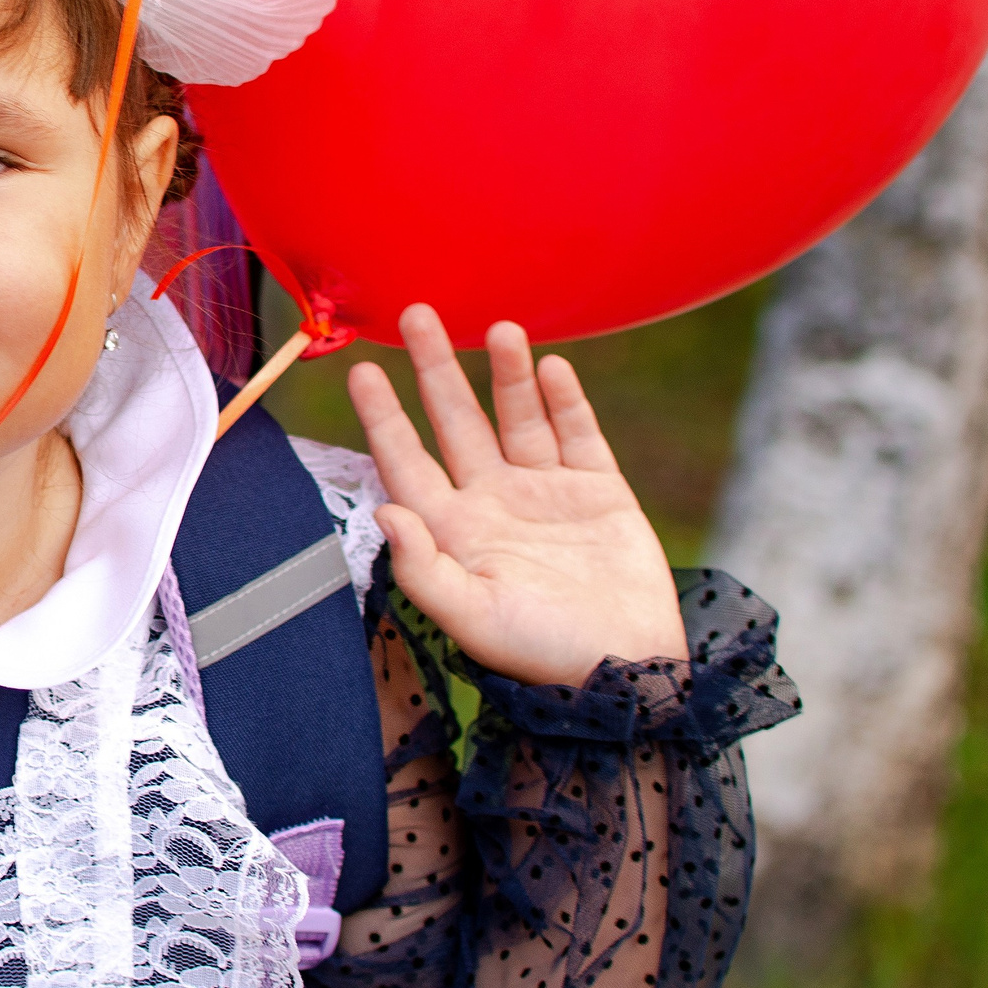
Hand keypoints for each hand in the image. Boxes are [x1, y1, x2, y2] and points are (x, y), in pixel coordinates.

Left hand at [347, 305, 684, 687]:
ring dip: (504, 372)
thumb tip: (384, 512)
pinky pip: (576, 432)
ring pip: (516, 416)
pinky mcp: (598, 491)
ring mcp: (544, 493)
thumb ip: (422, 568)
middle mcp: (491, 501)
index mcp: (452, 530)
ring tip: (496, 328)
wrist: (627, 674)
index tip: (361, 369)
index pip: (406, 461)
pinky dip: (563, 399)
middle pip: (455, 420)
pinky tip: (550, 366)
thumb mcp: (471, 617)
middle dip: (434, 369)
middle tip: (414, 312)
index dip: (383, 417)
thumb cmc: (539, 657)